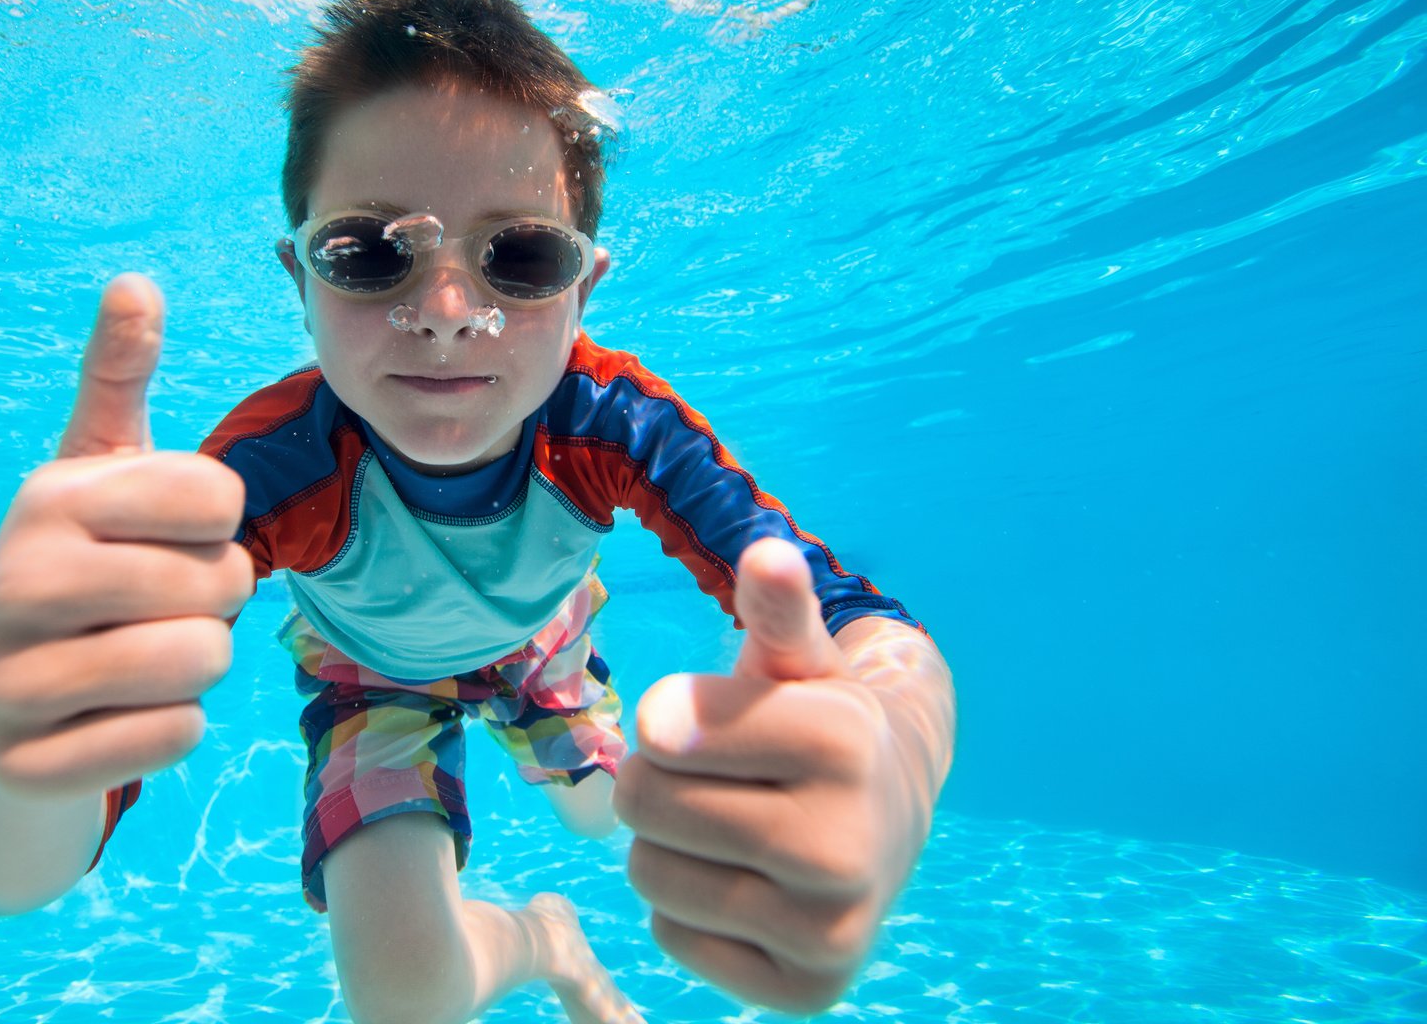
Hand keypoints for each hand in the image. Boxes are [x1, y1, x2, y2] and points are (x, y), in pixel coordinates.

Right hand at [0, 273, 252, 800]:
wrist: (4, 715)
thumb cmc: (83, 571)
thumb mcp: (97, 473)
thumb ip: (119, 379)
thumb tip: (134, 280)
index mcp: (49, 497)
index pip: (220, 497)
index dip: (218, 527)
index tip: (165, 538)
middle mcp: (14, 579)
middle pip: (222, 585)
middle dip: (215, 604)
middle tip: (155, 609)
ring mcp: (8, 678)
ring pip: (202, 664)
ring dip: (197, 669)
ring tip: (138, 658)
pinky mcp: (24, 763)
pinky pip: (174, 738)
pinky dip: (170, 732)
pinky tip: (116, 718)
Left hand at [615, 538, 922, 1013]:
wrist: (891, 817)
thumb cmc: (819, 725)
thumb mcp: (799, 660)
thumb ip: (776, 610)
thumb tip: (767, 554)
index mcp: (844, 742)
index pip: (660, 730)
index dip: (666, 719)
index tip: (704, 719)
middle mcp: (847, 844)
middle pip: (643, 803)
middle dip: (659, 781)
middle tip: (715, 778)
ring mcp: (832, 929)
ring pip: (648, 875)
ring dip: (666, 846)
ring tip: (726, 828)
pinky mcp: (807, 989)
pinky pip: (671, 936)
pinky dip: (687, 909)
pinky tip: (743, 882)